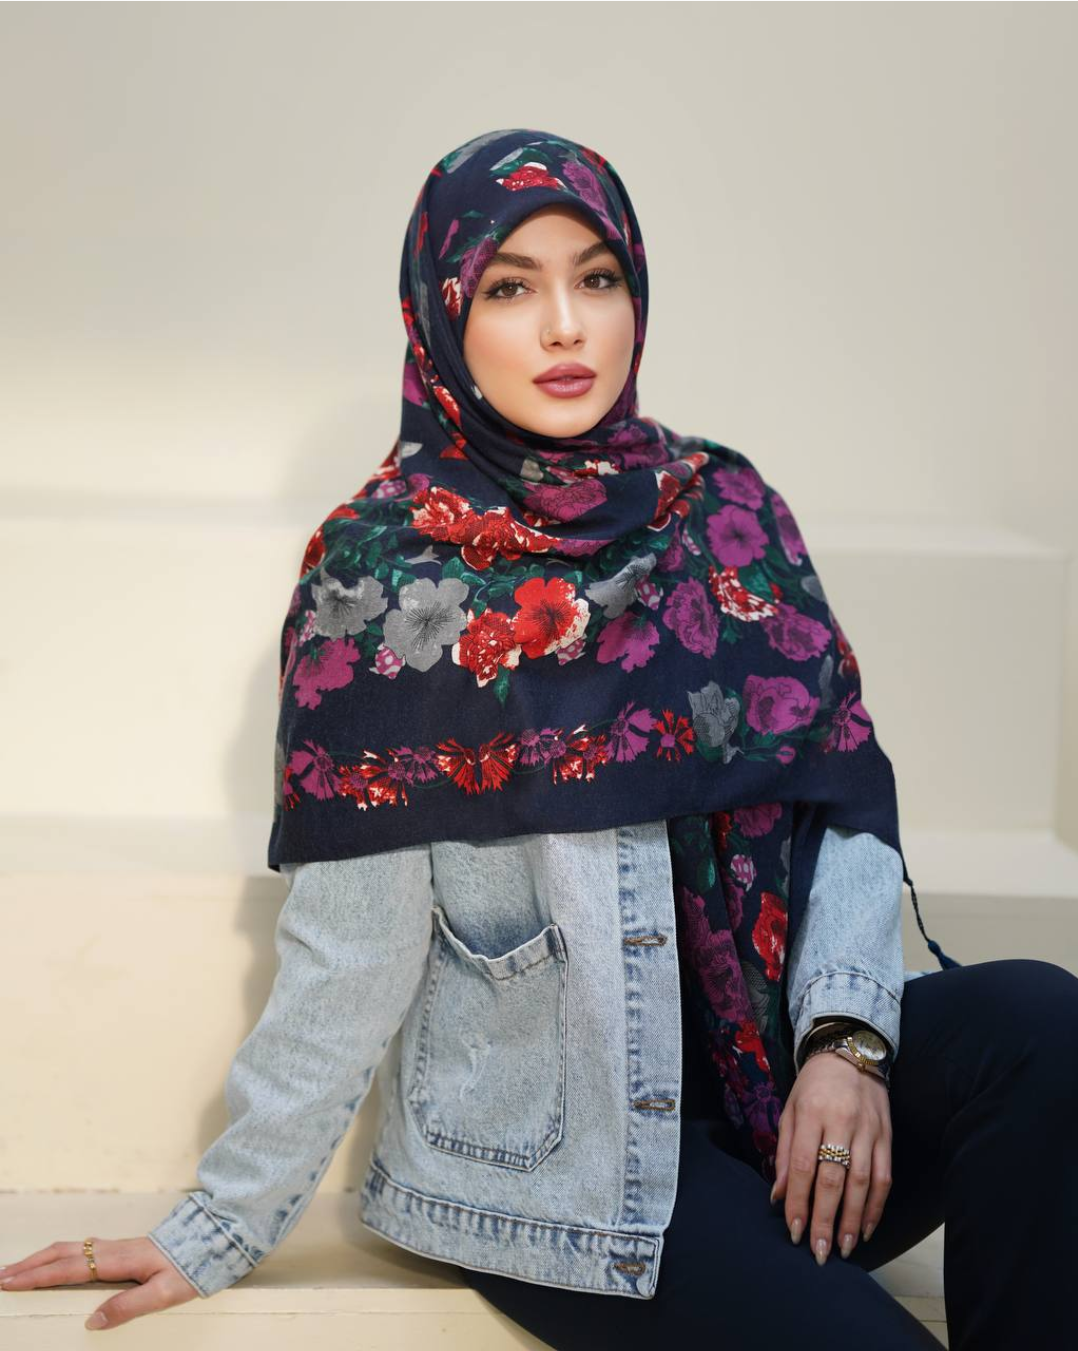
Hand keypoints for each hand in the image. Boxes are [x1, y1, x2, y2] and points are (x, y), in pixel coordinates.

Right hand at [0, 1236, 199, 1330]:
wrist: (214, 1240)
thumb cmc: (191, 1268)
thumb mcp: (164, 1293)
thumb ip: (128, 1307)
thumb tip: (91, 1322)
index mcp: (119, 1261)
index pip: (68, 1269)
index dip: (37, 1276)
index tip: (9, 1282)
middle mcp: (113, 1249)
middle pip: (62, 1254)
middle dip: (29, 1265)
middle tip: (1, 1277)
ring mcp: (117, 1247)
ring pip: (70, 1249)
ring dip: (41, 1258)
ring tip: (18, 1270)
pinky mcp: (122, 1249)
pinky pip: (82, 1250)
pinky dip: (58, 1256)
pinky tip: (55, 1262)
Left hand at [769, 1050, 891, 1264]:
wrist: (851, 1052)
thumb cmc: (814, 1085)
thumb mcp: (790, 1109)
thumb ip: (785, 1153)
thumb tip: (779, 1196)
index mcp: (811, 1113)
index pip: (804, 1165)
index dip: (799, 1201)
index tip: (794, 1231)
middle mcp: (841, 1122)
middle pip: (833, 1178)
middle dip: (825, 1219)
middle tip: (818, 1251)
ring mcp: (868, 1131)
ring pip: (862, 1183)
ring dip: (852, 1220)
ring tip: (843, 1248)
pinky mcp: (887, 1137)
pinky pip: (884, 1178)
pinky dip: (877, 1207)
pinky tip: (866, 1228)